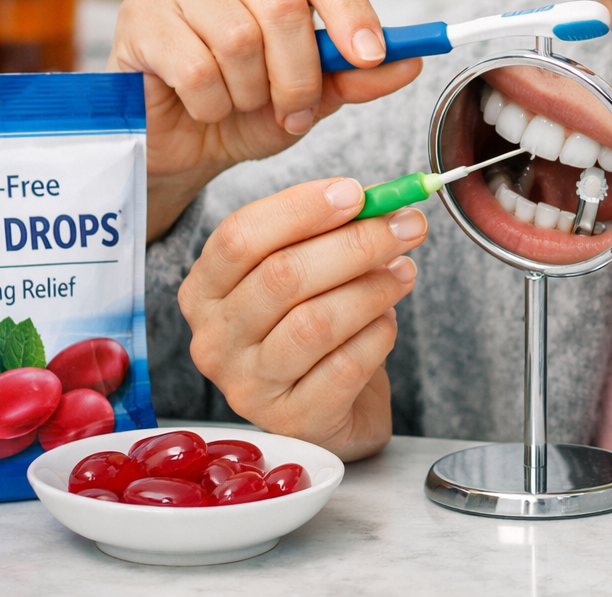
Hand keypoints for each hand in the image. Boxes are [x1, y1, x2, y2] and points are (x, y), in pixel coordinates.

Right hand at [110, 0, 422, 238]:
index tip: (372, 57)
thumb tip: (411, 62)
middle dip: (299, 75)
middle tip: (296, 114)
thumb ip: (357, 78)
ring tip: (243, 106)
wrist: (177, 143)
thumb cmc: (244, 108)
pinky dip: (212, 103)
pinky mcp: (140, 15)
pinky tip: (206, 107)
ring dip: (251, 93)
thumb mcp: (312, 100)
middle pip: (285, 6)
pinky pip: (195, 67)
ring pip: (240, 38)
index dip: (353, 12)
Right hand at [177, 176, 425, 459]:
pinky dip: (378, 335)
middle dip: (355, 243)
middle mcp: (215, 340)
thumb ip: (329, 232)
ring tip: (404, 272)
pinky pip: (345, 367)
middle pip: (283, 276)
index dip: (302, 209)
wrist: (333, 407)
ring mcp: (248, 386)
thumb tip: (380, 202)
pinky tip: (388, 321)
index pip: (240, 236)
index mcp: (205, 290)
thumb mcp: (307, 271)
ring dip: (373, 288)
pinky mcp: (293, 419)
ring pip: (315, 322)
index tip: (356, 192)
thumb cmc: (313, 325)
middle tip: (406, 226)